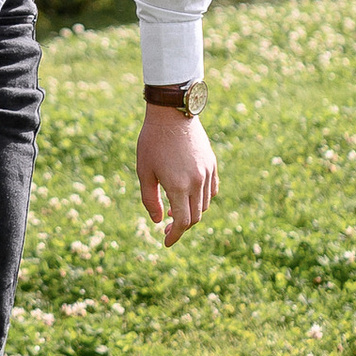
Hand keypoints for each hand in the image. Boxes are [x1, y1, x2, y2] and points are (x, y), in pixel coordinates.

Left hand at [137, 103, 217, 247]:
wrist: (171, 113)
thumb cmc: (152, 142)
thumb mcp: (144, 172)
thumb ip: (151, 200)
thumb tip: (159, 221)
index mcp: (178, 186)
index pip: (183, 222)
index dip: (175, 236)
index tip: (166, 242)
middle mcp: (197, 182)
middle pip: (195, 217)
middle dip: (181, 227)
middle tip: (167, 228)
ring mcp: (207, 172)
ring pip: (205, 204)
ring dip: (192, 212)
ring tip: (174, 209)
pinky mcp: (212, 163)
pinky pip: (212, 189)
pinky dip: (202, 199)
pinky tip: (189, 196)